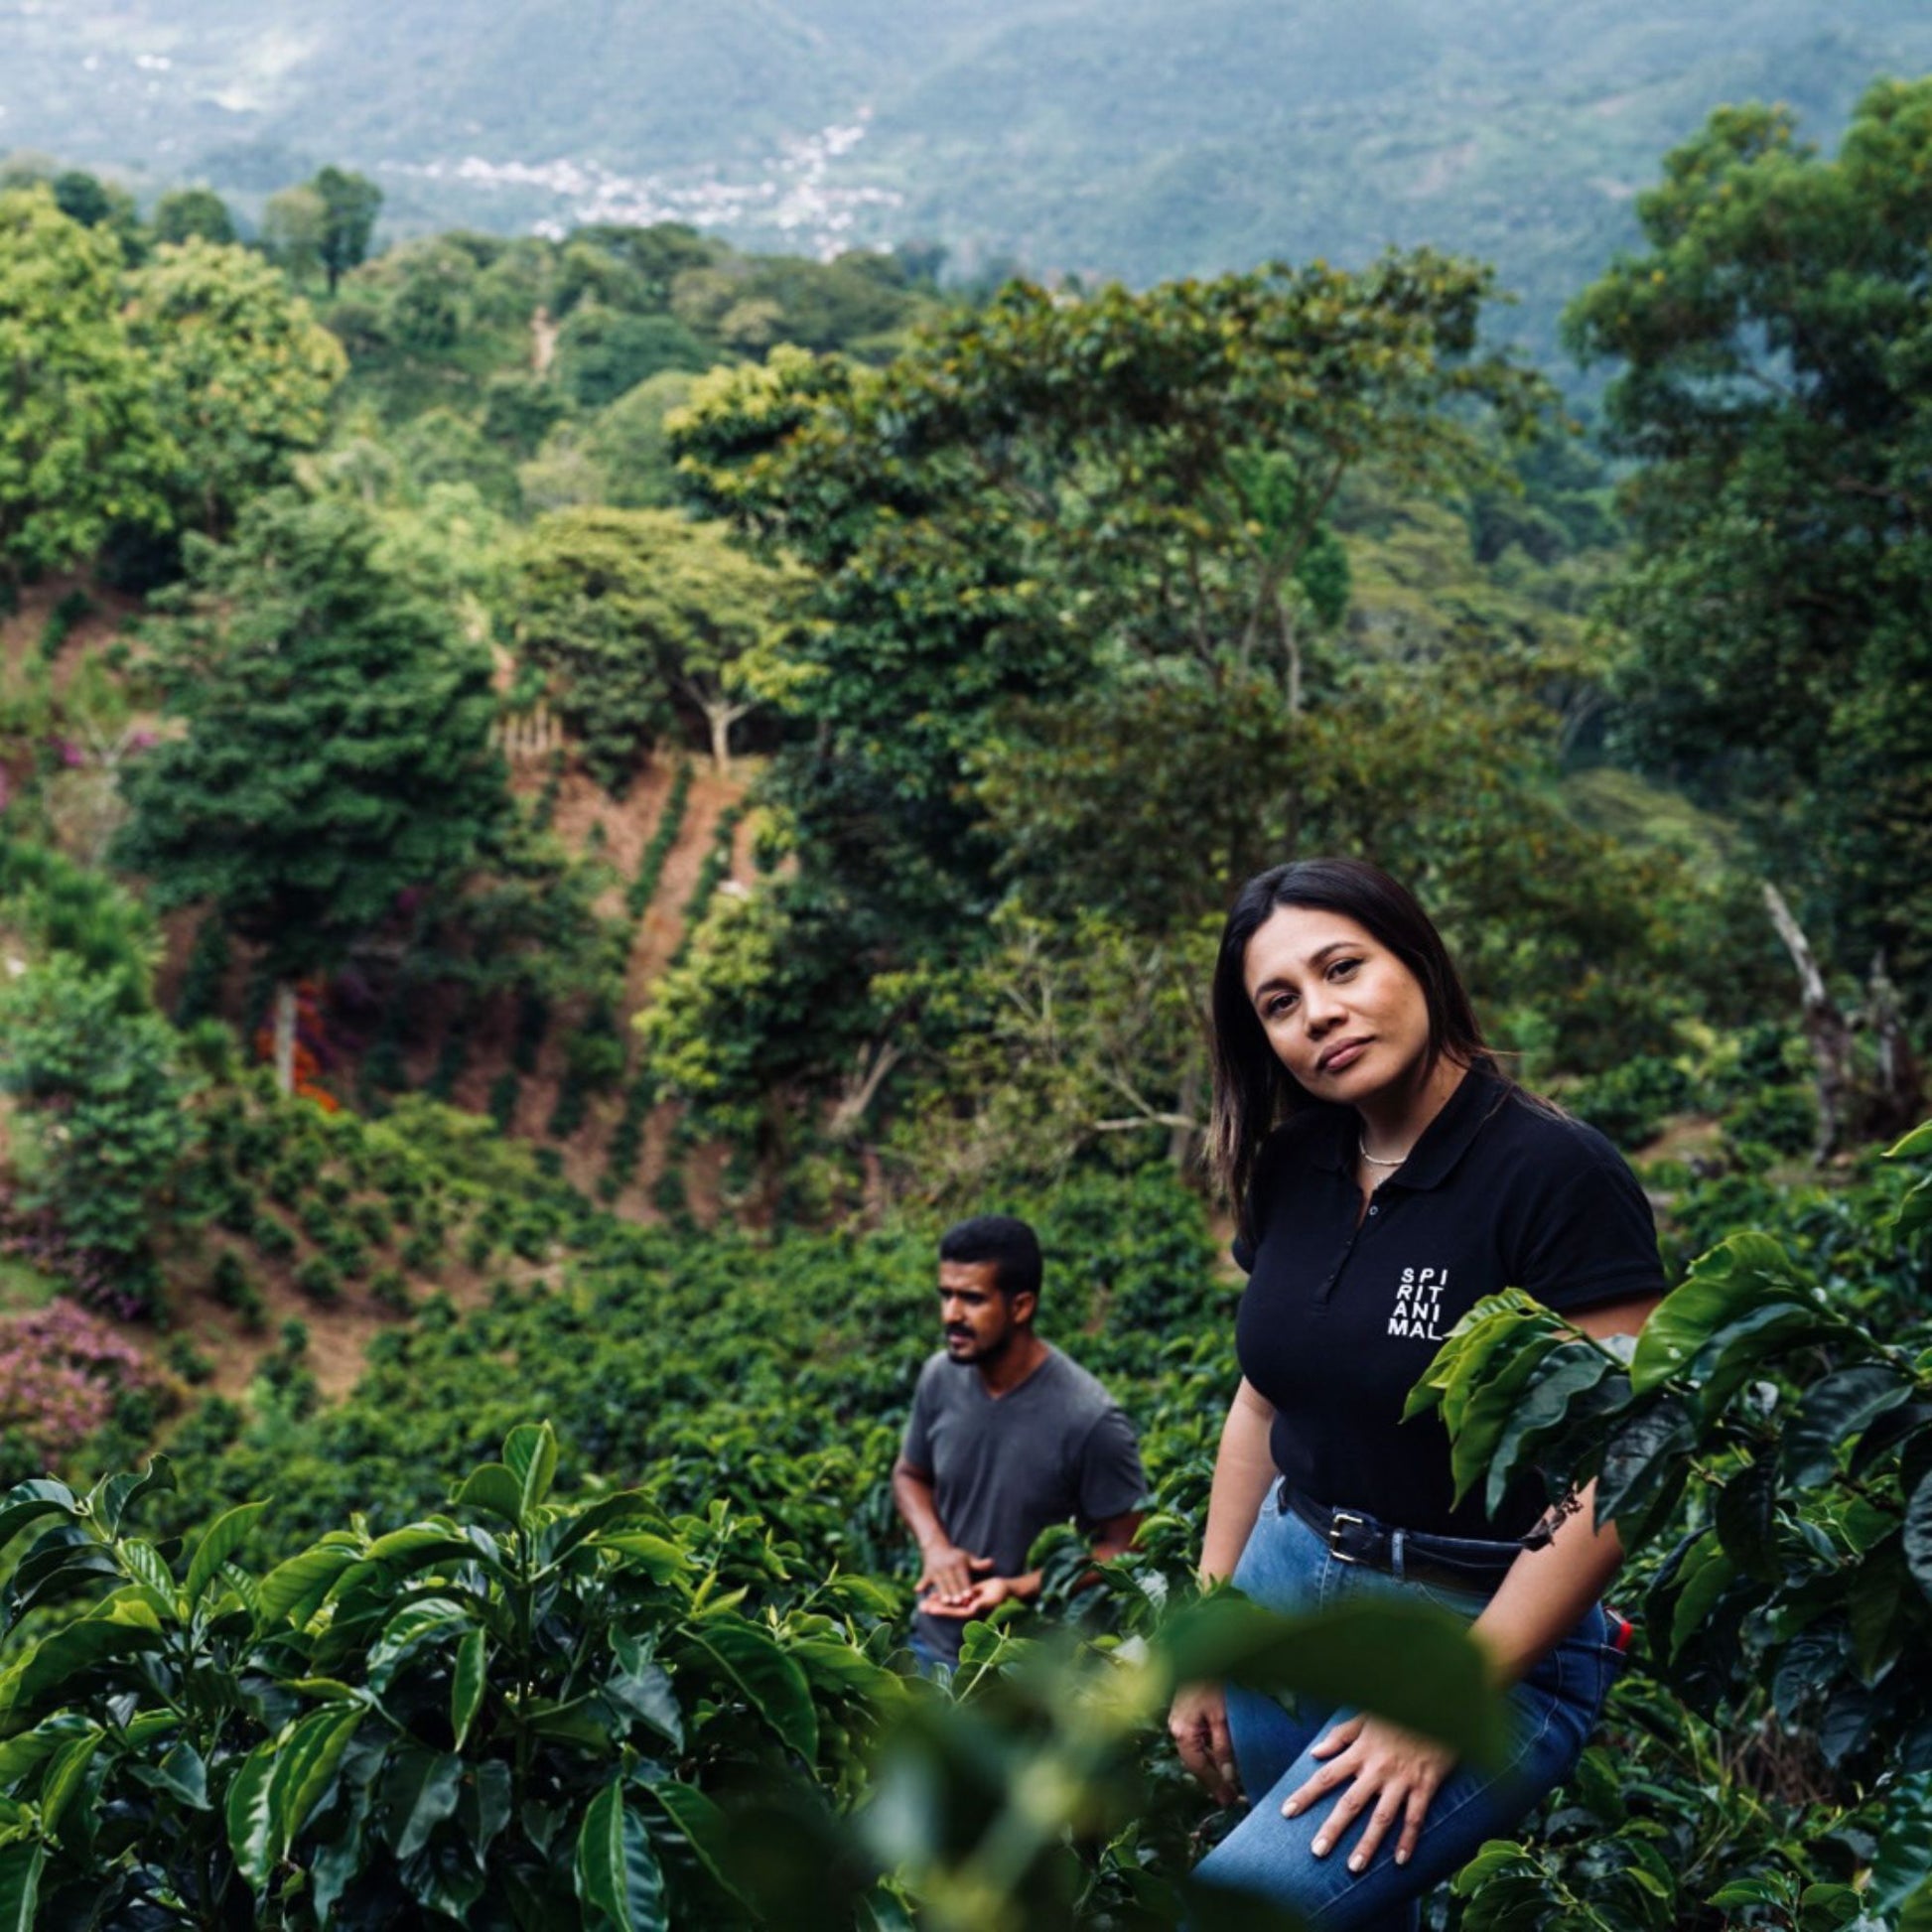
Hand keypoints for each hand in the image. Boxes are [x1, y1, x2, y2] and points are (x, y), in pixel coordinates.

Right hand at [916, 1541, 992, 1604]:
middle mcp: (946, 1566)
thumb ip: (979, 1563)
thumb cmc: (956, 1556)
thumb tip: (992, 1562)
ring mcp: (936, 1569)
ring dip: (942, 1593)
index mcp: (958, 1563)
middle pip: (952, 1582)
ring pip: (940, 1584)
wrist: (936, 1546)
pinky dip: (922, 1584)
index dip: (966, 1586)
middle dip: (955, 1593)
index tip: (969, 1596)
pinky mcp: (927, 1573)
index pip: (963, 1578)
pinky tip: (918, 1591)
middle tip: (959, 1603)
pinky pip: (925, 1580)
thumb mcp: (967, 1557)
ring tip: (946, 1603)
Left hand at [919, 1574, 1019, 1619]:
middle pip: (948, 1610)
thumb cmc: (1000, 1594)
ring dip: (935, 1604)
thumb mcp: (991, 1599)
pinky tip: (931, 1595)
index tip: (931, 1609)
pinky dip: (942, 1596)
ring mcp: (965, 1604)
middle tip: (921, 1607)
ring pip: (948, 1604)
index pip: (955, 1612)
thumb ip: (981, 1604)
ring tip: (922, 1603)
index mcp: (972, 1612)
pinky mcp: (964, 1597)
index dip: (943, 1610)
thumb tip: (972, 1609)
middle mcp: (967, 1610)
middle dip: (935, 1608)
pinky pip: (951, 1597)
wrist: (1005, 1588)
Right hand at [1167, 1682, 1239, 1804]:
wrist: (1204, 1655)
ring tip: (1227, 1781)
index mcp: (1183, 1731)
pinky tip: (1219, 1756)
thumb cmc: (1212, 1682)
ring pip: (1195, 1751)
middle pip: (1194, 1762)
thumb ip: (1224, 1747)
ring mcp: (1179, 1720)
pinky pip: (1196, 1740)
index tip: (1228, 1801)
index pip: (1199, 1767)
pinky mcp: (1185, 1712)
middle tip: (1229, 1796)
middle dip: (1212, 1779)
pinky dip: (1207, 1751)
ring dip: (1210, 1766)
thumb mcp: (1223, 1717)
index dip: (1215, 1785)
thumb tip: (1227, 1775)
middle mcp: (1176, 1728)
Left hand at [1281, 1715, 1455, 1873]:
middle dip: (1333, 1828)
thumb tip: (1315, 1753)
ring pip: (1381, 1817)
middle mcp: (1377, 1768)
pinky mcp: (1425, 1786)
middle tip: (1317, 1851)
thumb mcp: (1365, 1717)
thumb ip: (1340, 1735)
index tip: (1287, 1811)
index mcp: (1360, 1751)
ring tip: (1354, 1867)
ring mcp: (1401, 1779)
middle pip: (1350, 1803)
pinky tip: (1401, 1860)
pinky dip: (1408, 1840)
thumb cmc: (1398, 1713)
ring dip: (1367, 1844)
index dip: (1306, 1794)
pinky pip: (1415, 1818)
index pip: (1326, 1776)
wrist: (1435, 1707)